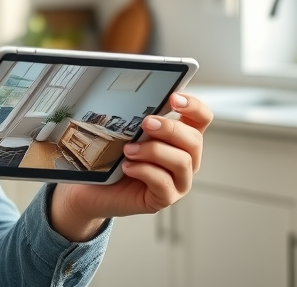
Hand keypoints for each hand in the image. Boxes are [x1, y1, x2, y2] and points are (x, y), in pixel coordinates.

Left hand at [49, 93, 212, 241]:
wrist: (95, 188)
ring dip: (153, 151)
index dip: (193, 106)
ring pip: (182, 161)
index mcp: (181, 139)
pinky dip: (144, 171)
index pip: (201, 119)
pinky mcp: (164, 198)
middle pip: (194, 140)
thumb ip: (140, 121)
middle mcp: (185, 159)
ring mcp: (178, 181)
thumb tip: (142, 106)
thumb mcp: (127, 133)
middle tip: (146, 123)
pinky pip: (163, 183)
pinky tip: (127, 167)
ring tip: (129, 149)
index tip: (174, 98)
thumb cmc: (113, 158)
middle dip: (170, 128)